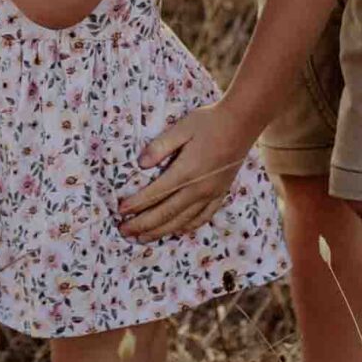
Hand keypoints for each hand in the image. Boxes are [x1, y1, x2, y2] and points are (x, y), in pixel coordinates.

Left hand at [117, 99, 252, 241]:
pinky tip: (175, 231)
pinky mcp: (219, 195)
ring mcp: (210, 195)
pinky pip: (201, 218)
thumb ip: (160, 146)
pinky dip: (185, 228)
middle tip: (123, 231)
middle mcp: (198, 189)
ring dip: (160, 232)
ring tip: (142, 238)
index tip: (120, 211)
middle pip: (165, 214)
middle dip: (142, 224)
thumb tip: (140, 163)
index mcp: (185, 172)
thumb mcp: (181, 127)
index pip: (155, 194)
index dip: (136, 205)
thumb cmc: (208, 122)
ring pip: (181, 221)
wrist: (241, 124)